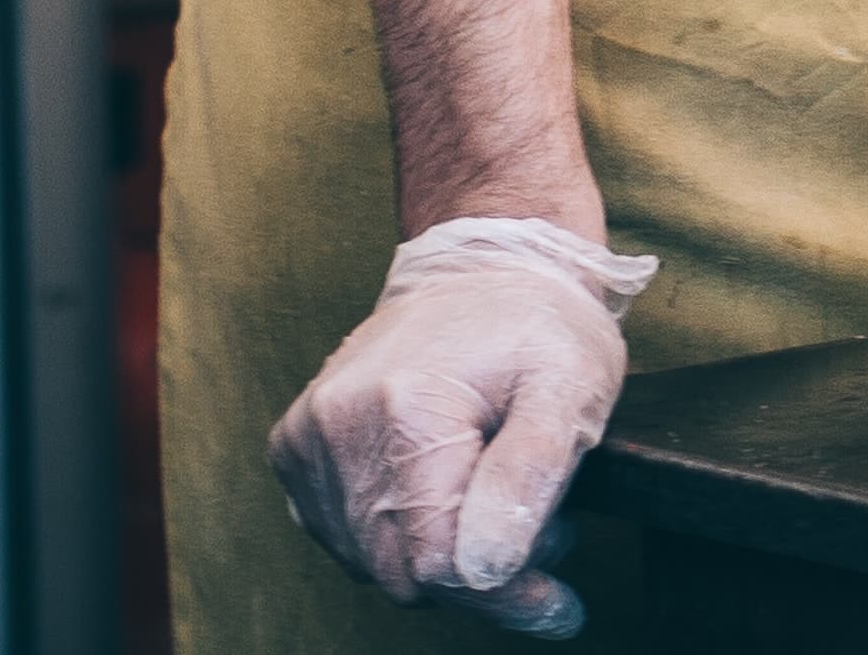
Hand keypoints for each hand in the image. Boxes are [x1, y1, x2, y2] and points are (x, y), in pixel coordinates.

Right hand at [267, 217, 657, 635]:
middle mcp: (336, 427)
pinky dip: (398, 533)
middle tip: (542, 532)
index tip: (559, 603)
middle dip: (477, 573)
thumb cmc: (539, 324)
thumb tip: (484, 570)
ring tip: (497, 498)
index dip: (503, 594)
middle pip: (402, 571)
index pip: (440, 562)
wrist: (483, 264)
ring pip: (372, 563)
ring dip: (438, 554)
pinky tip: (446, 490)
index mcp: (406, 410)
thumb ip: (530, 479)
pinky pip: (344, 534)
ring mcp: (305, 440)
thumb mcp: (574, 385)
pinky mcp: (294, 448)